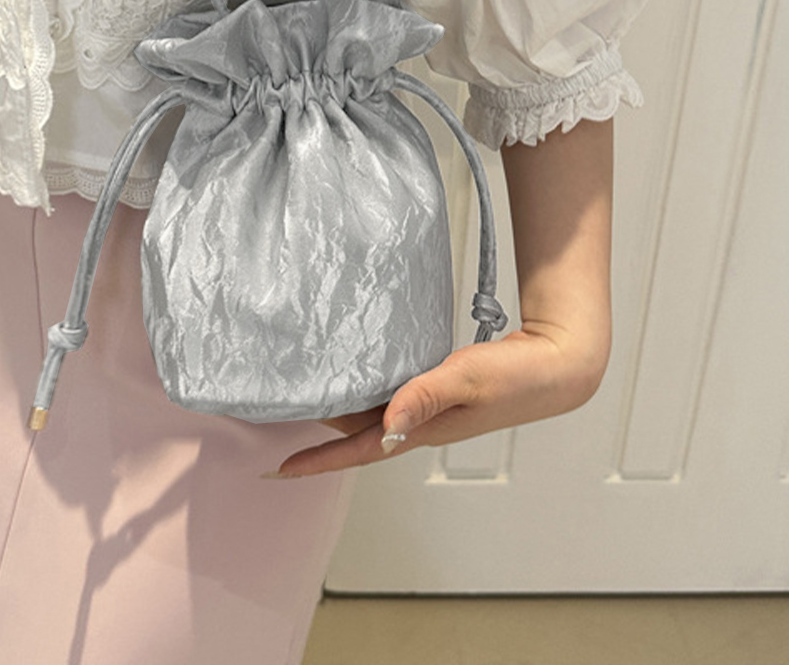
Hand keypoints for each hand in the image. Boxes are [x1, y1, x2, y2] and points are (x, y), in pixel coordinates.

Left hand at [276, 324, 606, 476]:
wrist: (556, 364)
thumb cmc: (517, 376)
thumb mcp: (466, 379)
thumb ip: (424, 397)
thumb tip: (384, 425)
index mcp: (422, 430)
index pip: (358, 452)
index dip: (317, 461)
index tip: (278, 469)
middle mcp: (421, 424)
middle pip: (358, 435)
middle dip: (318, 435)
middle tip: (278, 419)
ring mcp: (432, 409)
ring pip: (373, 415)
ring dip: (341, 411)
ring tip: (306, 397)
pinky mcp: (441, 390)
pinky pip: (393, 394)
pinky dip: (369, 389)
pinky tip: (359, 373)